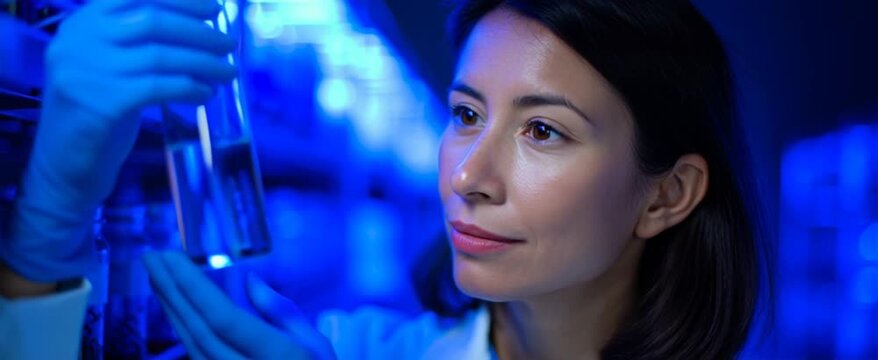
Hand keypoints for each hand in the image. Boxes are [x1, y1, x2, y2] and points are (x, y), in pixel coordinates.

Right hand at [1, 0, 236, 281]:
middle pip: (152, 21)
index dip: (180, 0)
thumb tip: (201, 28)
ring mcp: (86, 71)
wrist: (66, 167)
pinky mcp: (100, 104)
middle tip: (229, 44)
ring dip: (204, 63)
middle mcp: (79, 41)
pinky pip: (159, 87)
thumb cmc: (98, 114)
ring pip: (160, 55)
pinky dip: (190, 88)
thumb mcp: (112, 67)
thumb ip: (139, 43)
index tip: (215, 9)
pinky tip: (207, 95)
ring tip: (229, 72)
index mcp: (82, 24)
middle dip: (199, 32)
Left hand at [143, 251, 336, 359]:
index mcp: (278, 357)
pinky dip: (182, 327)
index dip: (193, 288)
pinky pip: (195, 355)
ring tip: (157, 275)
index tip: (171, 257)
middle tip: (151, 257)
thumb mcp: (317, 346)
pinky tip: (173, 307)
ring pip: (191, 343)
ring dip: (171, 307)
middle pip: (199, 328)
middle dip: (172, 290)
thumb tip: (249, 279)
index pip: (225, 319)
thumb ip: (283, 313)